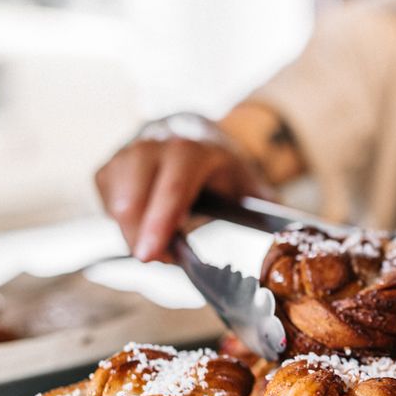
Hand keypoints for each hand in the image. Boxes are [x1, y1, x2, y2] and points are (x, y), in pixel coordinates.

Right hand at [95, 137, 258, 261]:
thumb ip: (264, 206)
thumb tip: (289, 233)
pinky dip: (122, 224)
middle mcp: (156, 145)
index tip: (152, 256)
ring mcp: (128, 152)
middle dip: (140, 237)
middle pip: (134, 197)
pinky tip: (144, 228)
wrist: (192, 134)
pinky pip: (106, 203)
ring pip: (115, 201)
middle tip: (156, 261)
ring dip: (131, 233)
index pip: (173, 185)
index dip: (161, 221)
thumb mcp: (246, 181)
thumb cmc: (220, 167)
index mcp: (195, 149)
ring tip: (156, 248)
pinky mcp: (109, 166)